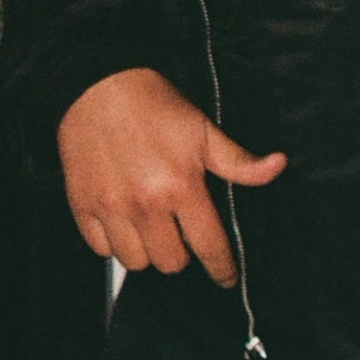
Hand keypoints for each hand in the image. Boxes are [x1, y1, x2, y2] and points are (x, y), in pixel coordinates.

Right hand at [58, 67, 285, 287]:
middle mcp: (146, 203)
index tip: (224, 276)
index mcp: (182, 186)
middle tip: (178, 232)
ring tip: (148, 229)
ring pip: (135, 262)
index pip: (210, 247)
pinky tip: (121, 221)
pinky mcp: (82, 204)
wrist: (98, 83)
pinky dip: (112, 242)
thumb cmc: (152, 105)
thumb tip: (277, 165)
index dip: (221, 268)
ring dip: (146, 251)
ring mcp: (111, 207)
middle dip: (180, 253)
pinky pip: (101, 248)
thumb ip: (238, 161)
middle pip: (171, 263)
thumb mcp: (202, 130)